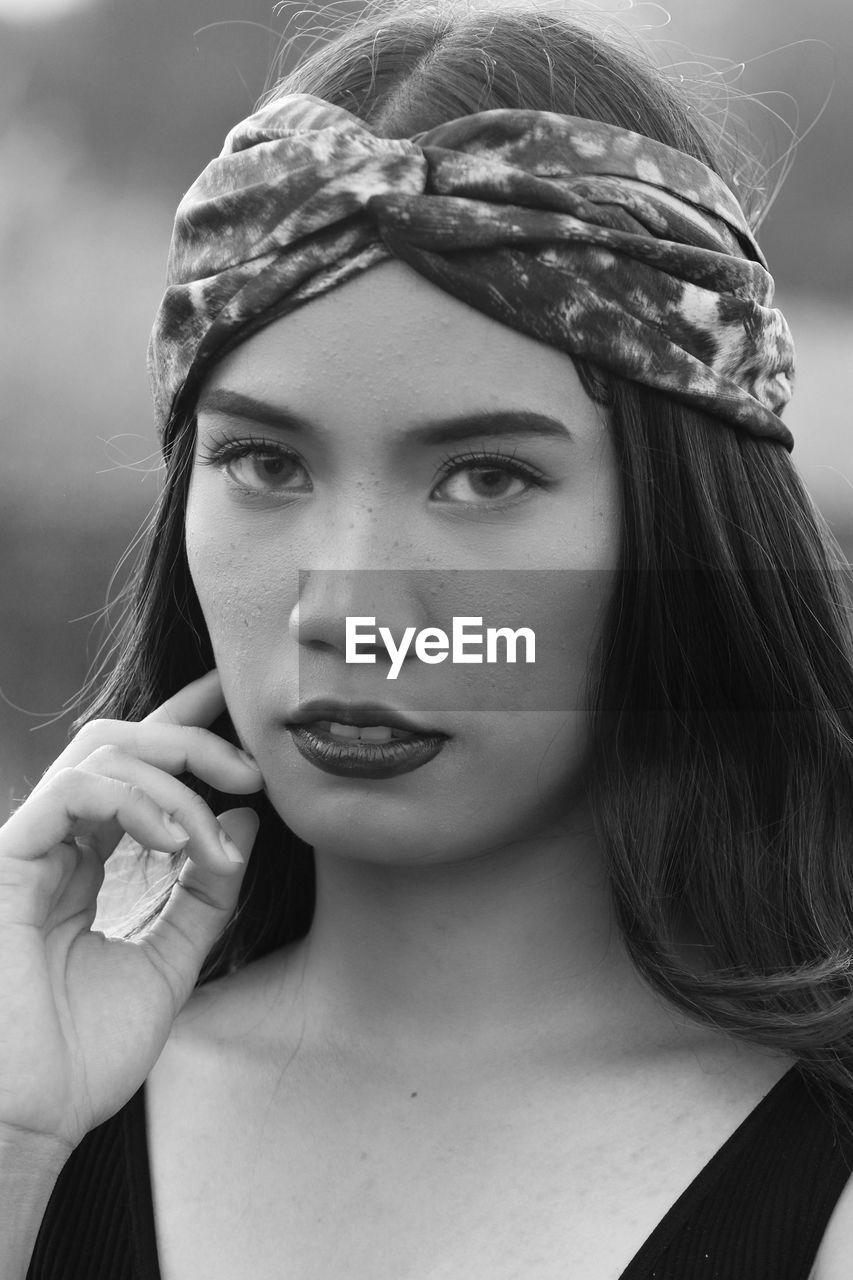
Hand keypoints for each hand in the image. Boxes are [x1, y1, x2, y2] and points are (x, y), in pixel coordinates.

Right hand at [0, 669, 261, 1151]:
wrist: (30, 1119)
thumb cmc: (85, 1055)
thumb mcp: (171, 962)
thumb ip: (207, 893)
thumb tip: (249, 822)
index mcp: (86, 863)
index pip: (134, 771)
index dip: (183, 727)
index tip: (237, 704)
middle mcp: (56, 844)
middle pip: (119, 741)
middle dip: (193, 739)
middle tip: (254, 768)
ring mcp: (29, 847)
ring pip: (102, 753)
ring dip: (177, 779)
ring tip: (219, 827)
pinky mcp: (8, 859)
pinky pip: (75, 790)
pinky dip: (136, 800)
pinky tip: (176, 839)